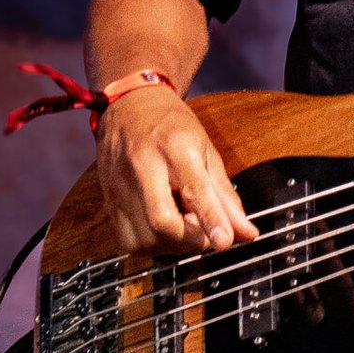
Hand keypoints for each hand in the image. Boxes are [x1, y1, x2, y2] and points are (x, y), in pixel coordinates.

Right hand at [94, 85, 257, 252]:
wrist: (127, 106)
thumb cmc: (170, 126)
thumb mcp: (206, 150)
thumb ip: (225, 195)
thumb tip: (245, 232)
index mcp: (174, 146)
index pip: (194, 189)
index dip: (211, 219)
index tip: (225, 242)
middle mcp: (143, 165)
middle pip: (162, 221)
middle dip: (191, 241)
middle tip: (206, 235)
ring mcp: (120, 185)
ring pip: (144, 238)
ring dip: (173, 246)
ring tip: (186, 228)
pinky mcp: (107, 200)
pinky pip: (128, 240)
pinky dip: (152, 245)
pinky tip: (164, 231)